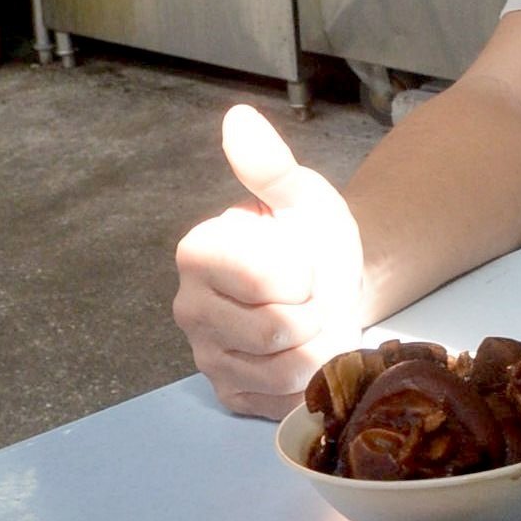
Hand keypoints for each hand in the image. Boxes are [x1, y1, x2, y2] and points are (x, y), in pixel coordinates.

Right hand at [172, 106, 365, 417]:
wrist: (331, 287)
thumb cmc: (312, 240)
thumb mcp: (303, 198)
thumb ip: (272, 166)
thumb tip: (239, 120)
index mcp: (198, 252)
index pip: (270, 279)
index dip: (308, 272)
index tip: (306, 262)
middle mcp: (188, 308)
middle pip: (278, 328)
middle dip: (318, 311)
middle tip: (316, 296)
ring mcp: (206, 356)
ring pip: (285, 368)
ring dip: (320, 347)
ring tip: (316, 323)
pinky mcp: (229, 394)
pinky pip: (281, 400)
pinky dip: (308, 380)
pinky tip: (305, 353)